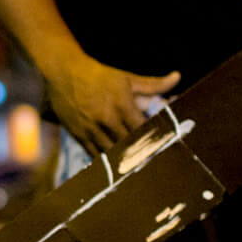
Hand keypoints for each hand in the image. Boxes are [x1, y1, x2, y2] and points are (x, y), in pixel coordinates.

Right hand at [44, 55, 179, 160]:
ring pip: (112, 153)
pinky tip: (116, 168)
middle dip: (141, 154)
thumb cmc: (98, 75)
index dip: (153, 140)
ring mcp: (91, 127)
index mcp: (121, 103)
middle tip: (153, 164)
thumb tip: (177, 77)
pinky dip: (107, 162)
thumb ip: (153, 84)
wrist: (64, 72)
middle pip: (129, 144)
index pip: (143, 129)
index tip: (163, 148)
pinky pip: (95, 155)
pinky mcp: (79, 134)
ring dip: (125, 162)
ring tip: (137, 170)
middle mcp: (106, 117)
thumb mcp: (126, 78)